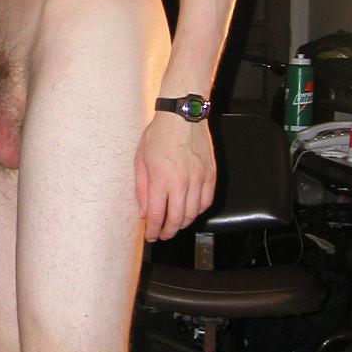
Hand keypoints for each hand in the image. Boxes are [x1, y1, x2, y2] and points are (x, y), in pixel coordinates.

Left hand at [135, 112, 215, 239]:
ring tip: (175, 225)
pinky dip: (198, 211)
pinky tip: (190, 211)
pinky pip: (207, 201)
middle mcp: (182, 181)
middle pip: (177, 219)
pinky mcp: (210, 174)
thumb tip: (144, 212)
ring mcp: (199, 178)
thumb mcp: (141, 160)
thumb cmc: (159, 134)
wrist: (183, 116)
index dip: (153, 230)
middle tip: (162, 235)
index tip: (151, 236)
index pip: (158, 215)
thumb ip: (142, 189)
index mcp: (161, 178)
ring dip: (183, 223)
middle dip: (168, 232)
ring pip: (193, 213)